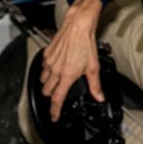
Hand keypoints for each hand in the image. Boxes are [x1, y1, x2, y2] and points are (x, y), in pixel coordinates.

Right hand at [40, 0, 104, 120]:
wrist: (77, 26)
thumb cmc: (85, 43)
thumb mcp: (93, 67)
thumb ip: (95, 85)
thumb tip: (99, 97)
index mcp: (67, 76)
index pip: (57, 99)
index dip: (54, 111)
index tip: (54, 117)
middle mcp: (55, 70)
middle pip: (47, 92)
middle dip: (51, 96)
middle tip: (58, 95)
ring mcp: (49, 62)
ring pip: (43, 80)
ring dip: (48, 84)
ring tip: (57, 81)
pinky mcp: (46, 54)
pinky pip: (43, 68)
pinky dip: (47, 71)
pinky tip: (55, 67)